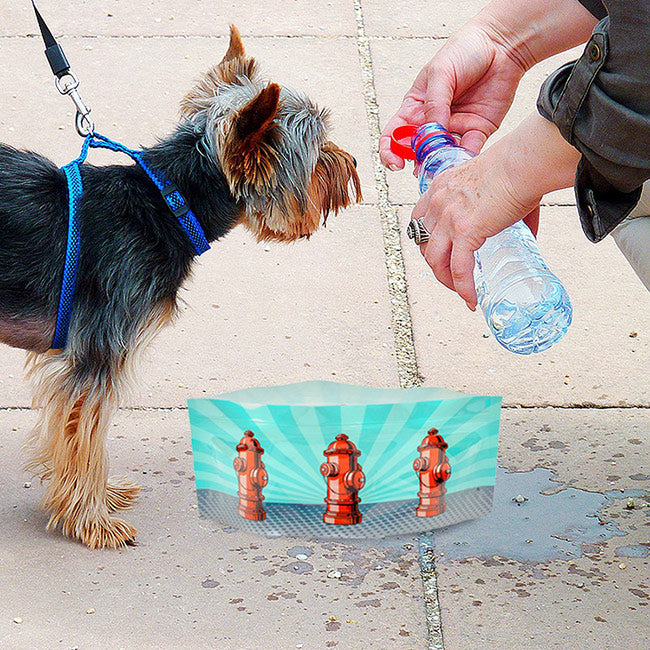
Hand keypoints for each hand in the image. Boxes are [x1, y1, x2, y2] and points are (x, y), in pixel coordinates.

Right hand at [380, 22, 527, 166]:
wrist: (500, 44)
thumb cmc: (465, 51)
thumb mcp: (441, 73)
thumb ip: (434, 105)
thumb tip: (430, 134)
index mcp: (415, 107)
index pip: (394, 135)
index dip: (390, 152)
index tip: (396, 164)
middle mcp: (432, 121)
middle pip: (417, 151)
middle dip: (417, 162)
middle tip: (423, 166)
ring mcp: (454, 128)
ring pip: (442, 155)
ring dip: (440, 164)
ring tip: (442, 165)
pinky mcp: (476, 131)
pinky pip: (468, 151)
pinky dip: (463, 160)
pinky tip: (460, 161)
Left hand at [412, 112, 580, 308]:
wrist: (524, 161)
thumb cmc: (518, 167)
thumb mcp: (492, 184)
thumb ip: (499, 209)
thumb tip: (526, 237)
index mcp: (440, 187)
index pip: (419, 220)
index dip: (426, 240)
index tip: (439, 252)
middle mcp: (438, 202)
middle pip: (424, 243)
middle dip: (436, 264)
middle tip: (453, 276)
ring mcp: (448, 218)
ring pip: (435, 261)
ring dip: (446, 280)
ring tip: (461, 291)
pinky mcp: (465, 231)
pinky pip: (459, 269)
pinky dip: (464, 287)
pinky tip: (471, 299)